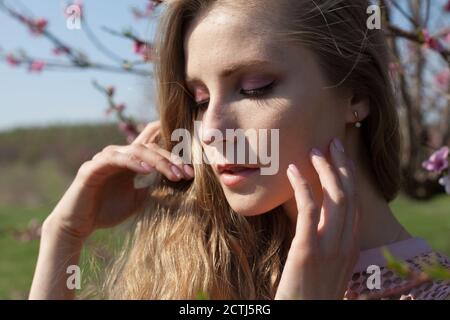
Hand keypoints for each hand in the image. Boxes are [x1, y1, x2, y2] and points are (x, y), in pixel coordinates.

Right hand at [44, 120, 194, 240]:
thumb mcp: (138, 199)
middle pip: (150, 148)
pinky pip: (115, 159)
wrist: (79, 225)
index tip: (191, 167)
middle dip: (171, 160)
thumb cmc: (107, 211)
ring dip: (158, 161)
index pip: (153, 146)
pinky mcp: (92, 167)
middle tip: (187, 174)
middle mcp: (119, 155)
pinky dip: (132, 162)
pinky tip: (146, 170)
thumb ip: (153, 188)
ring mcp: (105, 158)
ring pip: (137, 151)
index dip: (173, 151)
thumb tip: (176, 183)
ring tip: (174, 175)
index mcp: (130, 161)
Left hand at [275, 138, 359, 299]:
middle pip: (349, 195)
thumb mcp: (323, 267)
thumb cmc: (307, 294)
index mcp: (350, 249)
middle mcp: (345, 245)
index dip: (349, 178)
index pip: (355, 205)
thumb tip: (309, 220)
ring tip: (315, 150)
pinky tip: (293, 170)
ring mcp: (329, 247)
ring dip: (326, 169)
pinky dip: (303, 185)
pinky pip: (309, 209)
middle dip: (342, 166)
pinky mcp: (308, 250)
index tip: (340, 159)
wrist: (303, 317)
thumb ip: (322, 244)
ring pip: (336, 197)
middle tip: (332, 143)